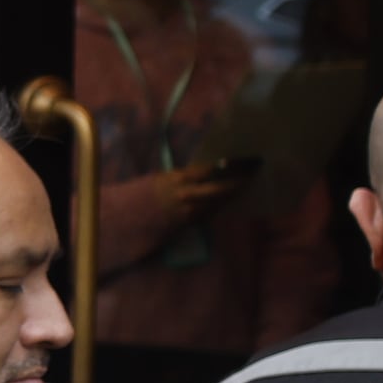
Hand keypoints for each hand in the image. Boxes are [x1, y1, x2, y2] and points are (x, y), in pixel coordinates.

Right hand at [100, 165, 243, 247]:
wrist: (126, 219)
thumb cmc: (143, 195)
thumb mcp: (163, 179)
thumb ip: (186, 177)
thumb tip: (210, 170)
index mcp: (179, 179)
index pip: (212, 170)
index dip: (232, 165)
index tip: (247, 158)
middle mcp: (187, 195)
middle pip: (222, 188)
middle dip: (240, 181)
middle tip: (255, 172)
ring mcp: (190, 211)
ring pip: (220, 202)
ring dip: (234, 193)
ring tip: (247, 184)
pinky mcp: (190, 223)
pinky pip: (212, 213)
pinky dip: (222, 205)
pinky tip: (230, 199)